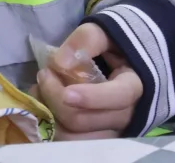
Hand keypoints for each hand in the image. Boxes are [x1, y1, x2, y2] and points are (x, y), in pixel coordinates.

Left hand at [37, 22, 142, 140]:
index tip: (67, 93)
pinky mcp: (97, 139)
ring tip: (41, 90)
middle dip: (57, 98)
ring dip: (52, 116)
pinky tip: (46, 105)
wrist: (126, 62)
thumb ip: (86, 40)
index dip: (92, 97)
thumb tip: (60, 62)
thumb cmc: (115, 45)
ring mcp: (111, 132)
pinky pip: (72, 142)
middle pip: (87, 120)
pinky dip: (54, 127)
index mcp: (134, 85)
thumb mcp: (104, 31)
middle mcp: (126, 116)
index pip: (117, 97)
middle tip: (43, 74)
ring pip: (76, 138)